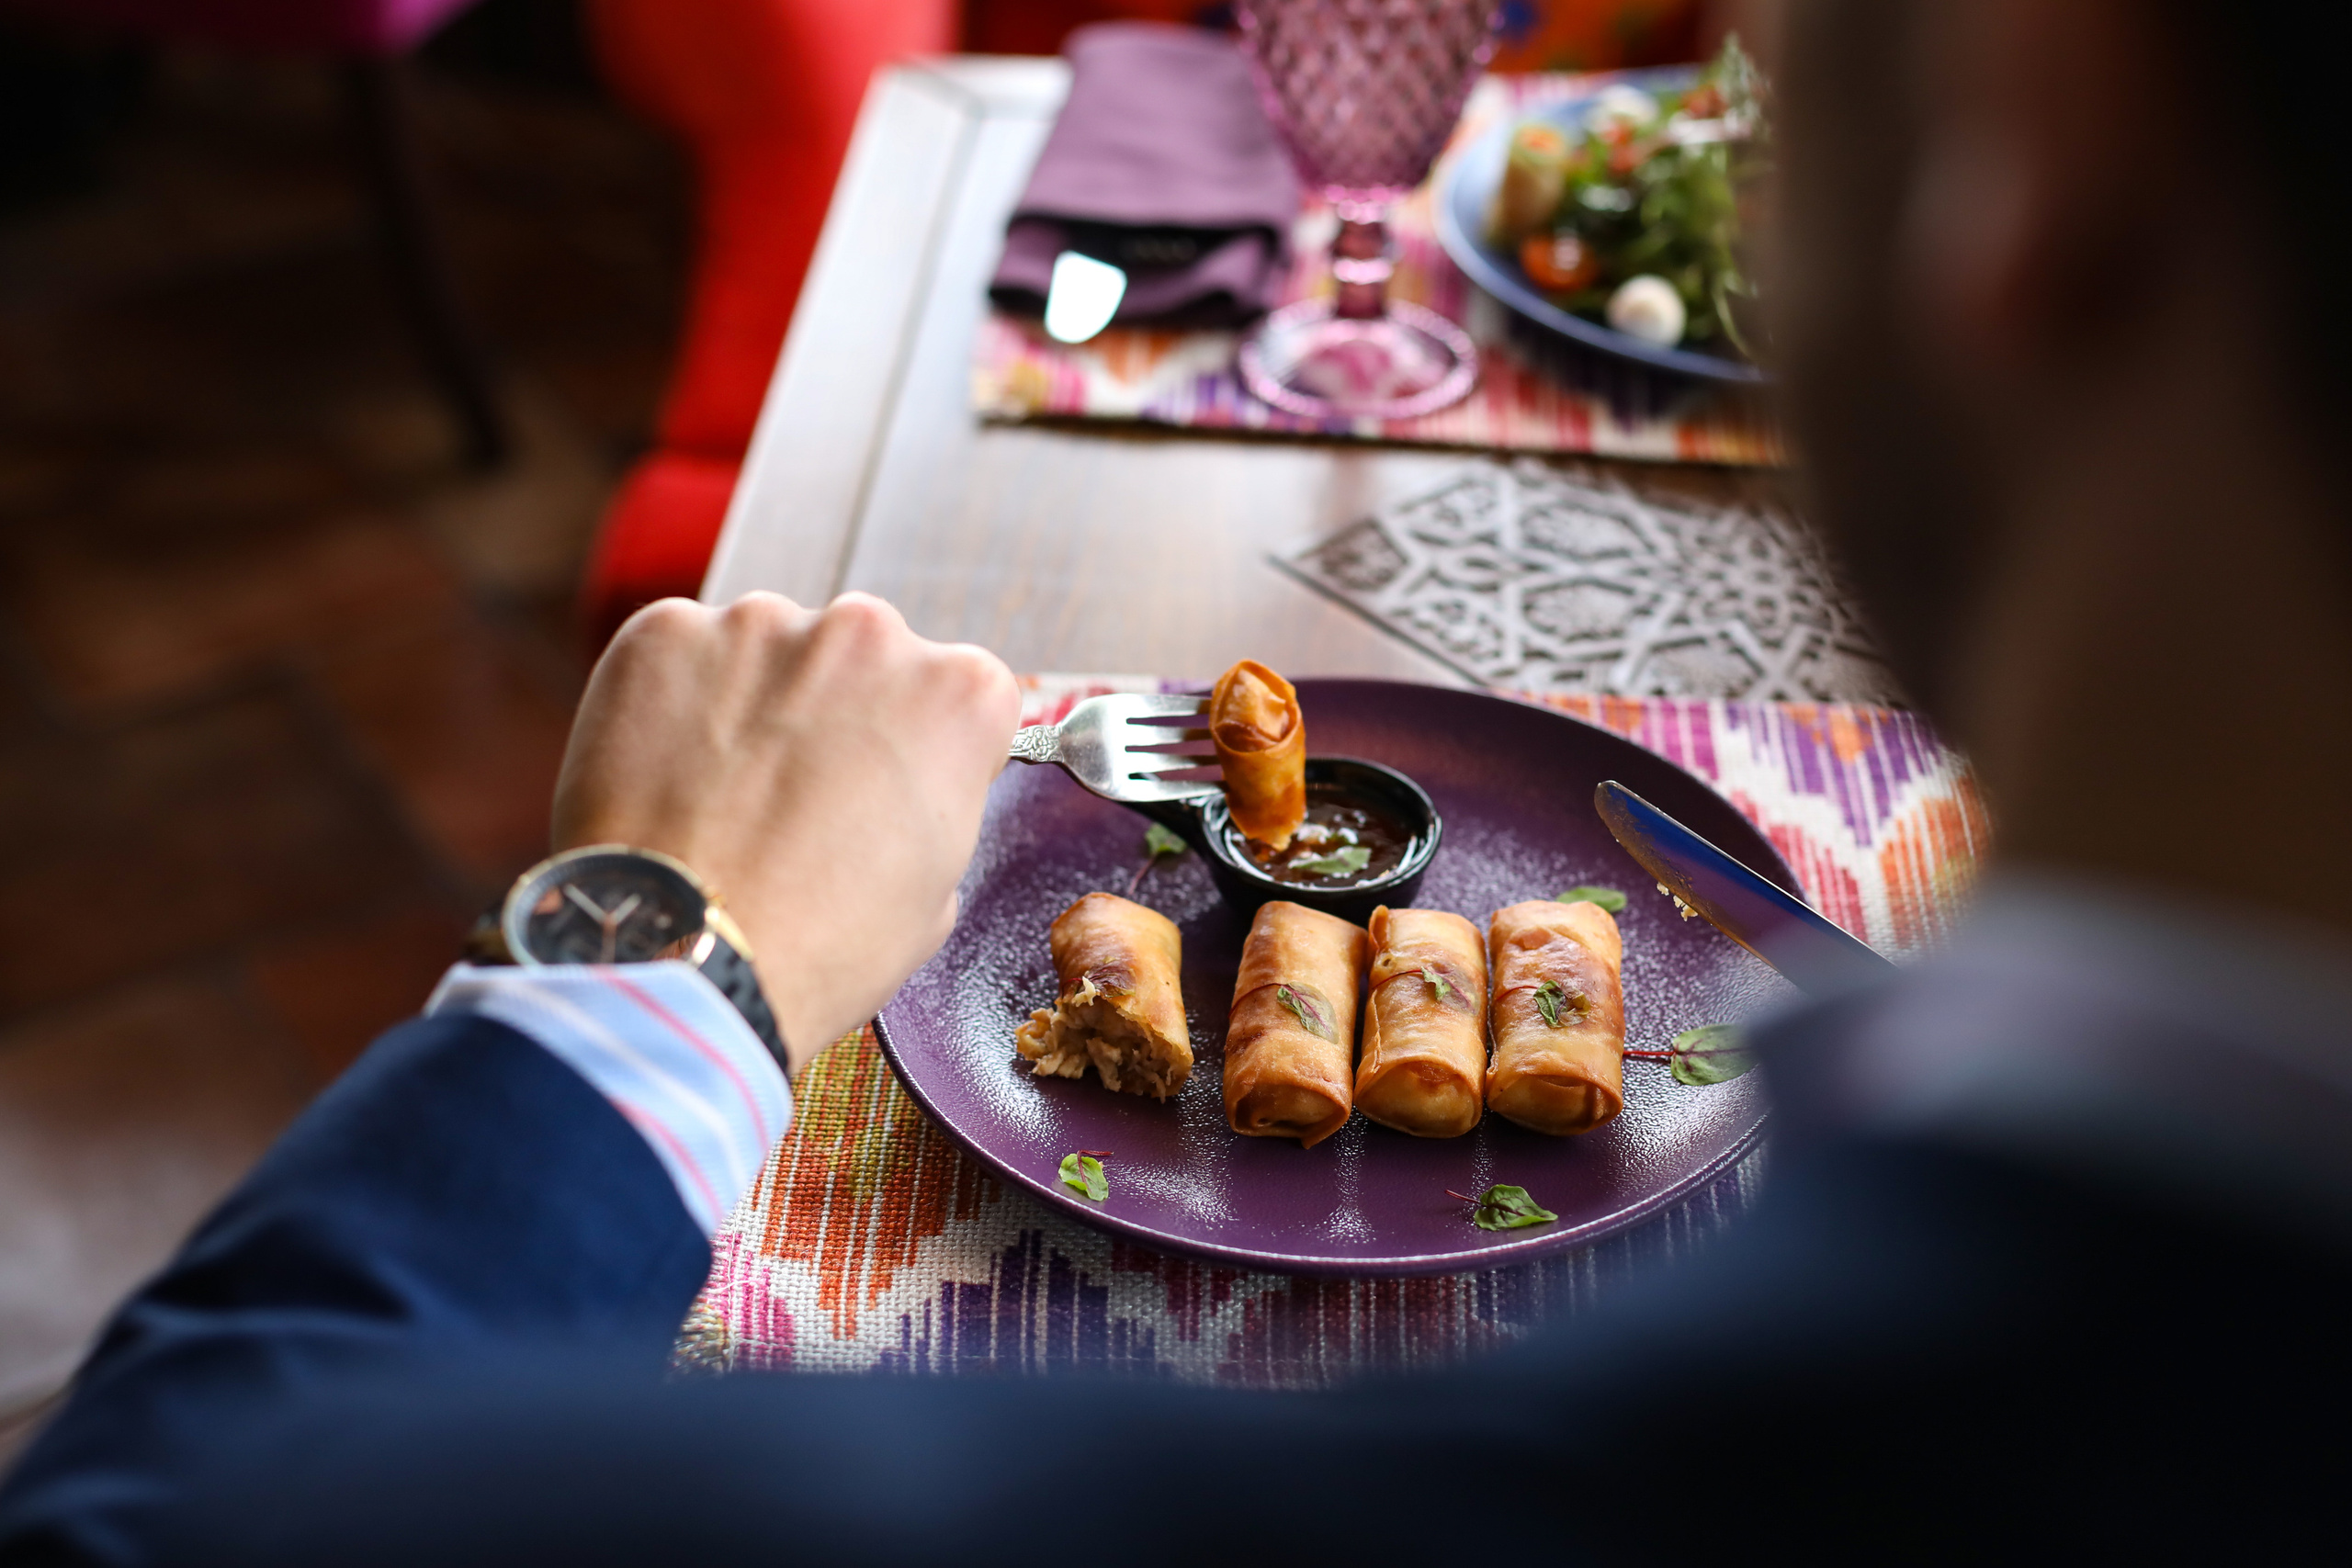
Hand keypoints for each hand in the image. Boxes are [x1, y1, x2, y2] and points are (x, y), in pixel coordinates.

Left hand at [551, 592, 1020, 1069]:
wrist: (680, 961)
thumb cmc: (816, 946)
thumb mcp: (933, 893)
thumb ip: (931, 804)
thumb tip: (891, 789)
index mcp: (958, 693)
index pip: (957, 695)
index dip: (921, 751)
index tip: (889, 793)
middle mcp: (867, 632)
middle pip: (861, 658)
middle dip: (836, 714)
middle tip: (799, 800)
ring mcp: (760, 624)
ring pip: (768, 652)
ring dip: (755, 705)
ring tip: (723, 800)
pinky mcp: (664, 633)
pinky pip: (679, 655)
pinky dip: (673, 703)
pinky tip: (666, 778)